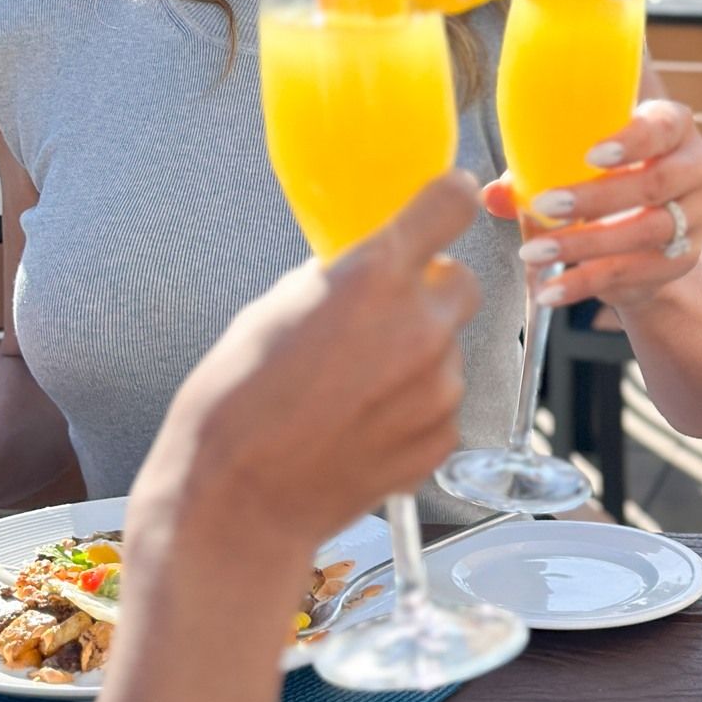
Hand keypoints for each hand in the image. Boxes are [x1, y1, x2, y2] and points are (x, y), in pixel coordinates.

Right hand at [125, 172, 483, 584]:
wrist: (238, 500)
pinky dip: (415, 408)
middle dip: (430, 292)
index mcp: (374, 277)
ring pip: (450, 347)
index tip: (444, 204)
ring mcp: (437, 386)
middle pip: (463, 281)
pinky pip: (443, 403)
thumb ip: (339, 278)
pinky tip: (363, 424)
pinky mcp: (441, 437)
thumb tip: (372, 264)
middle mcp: (419, 325)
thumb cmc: (238, 401)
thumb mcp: (276, 307)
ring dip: (418, 356)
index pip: (451, 203)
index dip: (448, 200)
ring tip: (355, 387)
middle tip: (381, 318)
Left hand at [484, 100, 701, 311]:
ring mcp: (697, 216)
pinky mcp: (684, 259)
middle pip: (656, 183)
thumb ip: (534, 173)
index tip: (590, 155)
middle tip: (543, 205)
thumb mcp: (576, 162)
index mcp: (674, 126)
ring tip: (534, 254)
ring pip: (647, 231)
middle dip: (597, 197)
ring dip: (585, 244)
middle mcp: (699, 167)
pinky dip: (587, 283)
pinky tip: (551, 291)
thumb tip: (492, 194)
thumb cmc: (604, 175)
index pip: (663, 127)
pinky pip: (636, 272)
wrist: (645, 230)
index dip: (632, 140)